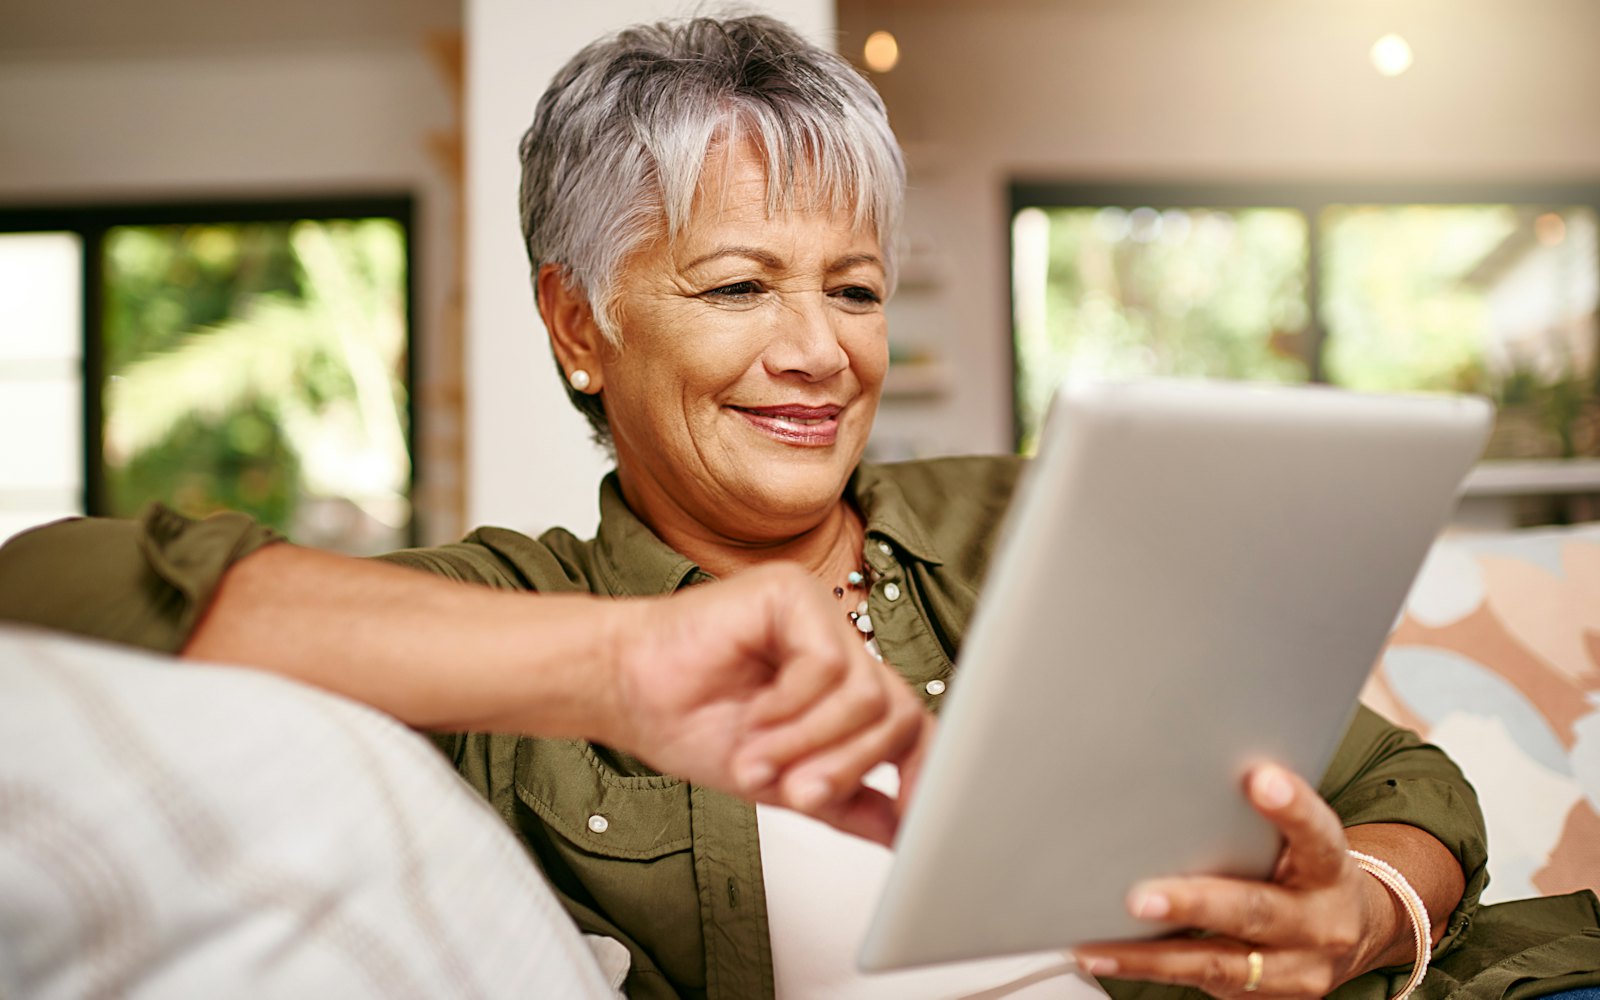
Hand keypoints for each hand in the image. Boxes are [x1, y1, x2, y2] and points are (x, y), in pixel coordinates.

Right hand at [598, 562, 930, 844]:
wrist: (624, 689)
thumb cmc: (689, 720)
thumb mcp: (782, 781)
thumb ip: (844, 800)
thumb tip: (901, 834)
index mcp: (843, 688)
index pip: (910, 724)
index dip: (924, 771)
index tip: (918, 821)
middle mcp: (840, 648)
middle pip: (895, 714)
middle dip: (847, 766)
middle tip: (797, 792)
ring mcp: (820, 617)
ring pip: (865, 694)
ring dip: (809, 740)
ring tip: (758, 757)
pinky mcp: (793, 594)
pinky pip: (827, 663)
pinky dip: (790, 704)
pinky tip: (755, 713)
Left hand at [1074, 765, 1400, 998]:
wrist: (1355, 930)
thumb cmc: (1310, 869)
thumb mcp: (1306, 838)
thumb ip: (1262, 816)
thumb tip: (1191, 766)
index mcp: (1329, 868)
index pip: (1316, 834)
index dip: (1290, 808)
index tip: (1260, 779)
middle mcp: (1320, 923)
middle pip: (1256, 911)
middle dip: (1195, 905)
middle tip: (1142, 897)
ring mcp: (1294, 968)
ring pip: (1220, 965)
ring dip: (1152, 956)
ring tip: (1100, 944)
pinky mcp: (1266, 997)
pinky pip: (1204, 983)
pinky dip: (1151, 969)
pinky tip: (1109, 955)